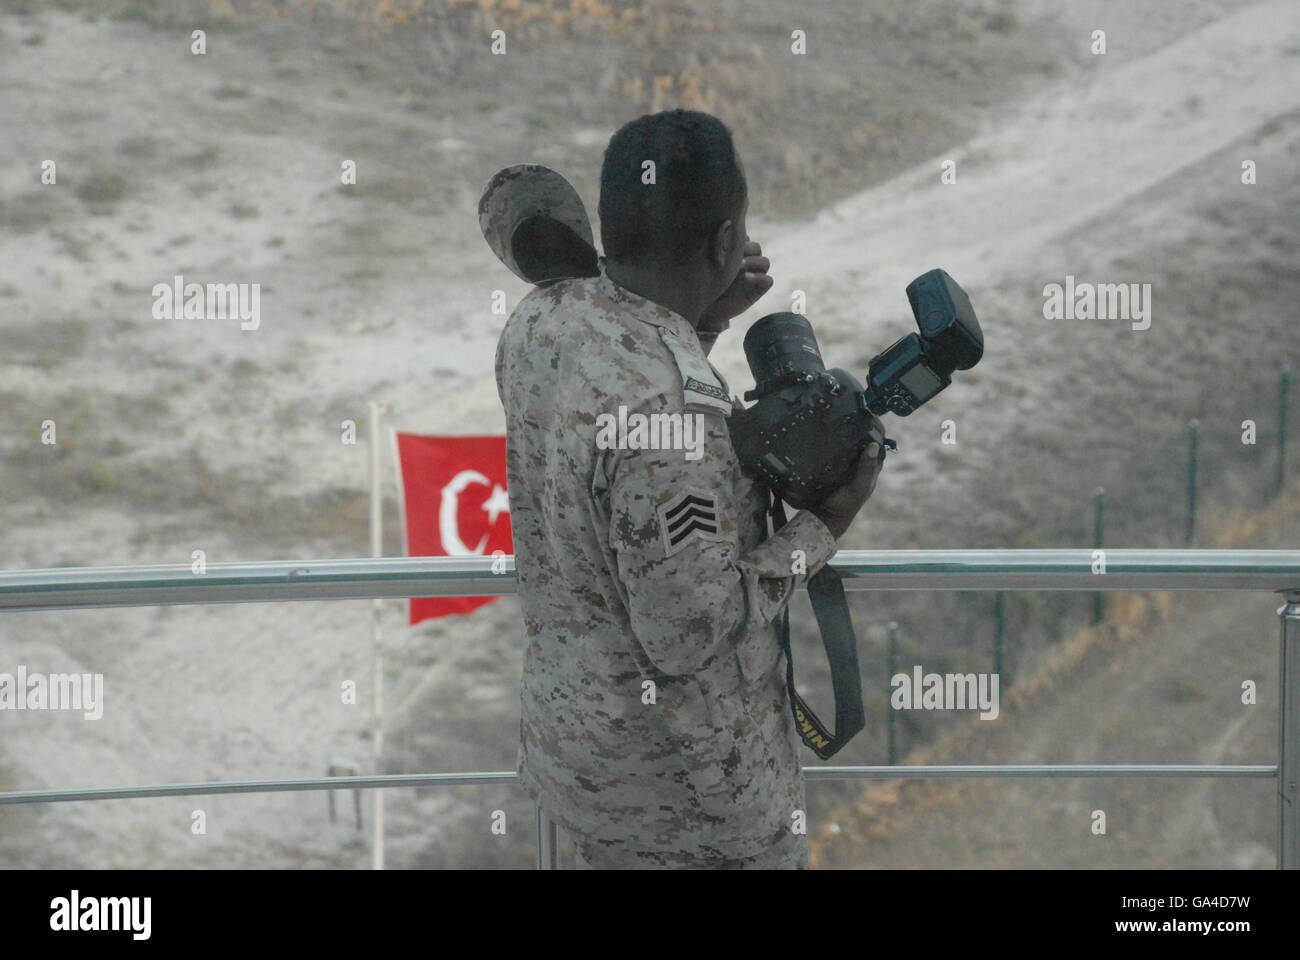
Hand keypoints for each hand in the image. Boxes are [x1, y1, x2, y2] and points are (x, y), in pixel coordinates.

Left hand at [697, 240, 773, 346]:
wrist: (702, 309)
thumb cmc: (700, 283)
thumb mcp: (706, 263)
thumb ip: (714, 247)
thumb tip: (718, 227)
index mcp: (735, 253)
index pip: (744, 238)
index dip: (737, 237)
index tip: (723, 241)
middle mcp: (746, 262)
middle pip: (756, 248)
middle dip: (746, 249)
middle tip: (733, 253)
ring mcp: (753, 276)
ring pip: (764, 262)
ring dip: (753, 261)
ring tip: (739, 266)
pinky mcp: (757, 290)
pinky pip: (768, 281)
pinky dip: (759, 277)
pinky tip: (745, 277)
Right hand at [809, 414, 886, 539]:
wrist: (823, 516)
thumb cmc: (844, 505)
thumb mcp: (858, 488)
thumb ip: (866, 469)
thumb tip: (873, 445)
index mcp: (871, 465)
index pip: (878, 439)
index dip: (876, 425)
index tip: (867, 411)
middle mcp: (860, 461)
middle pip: (863, 436)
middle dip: (858, 422)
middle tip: (847, 407)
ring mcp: (845, 462)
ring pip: (848, 440)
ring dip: (843, 427)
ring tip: (834, 412)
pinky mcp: (831, 463)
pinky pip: (834, 446)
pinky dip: (831, 437)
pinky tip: (823, 428)